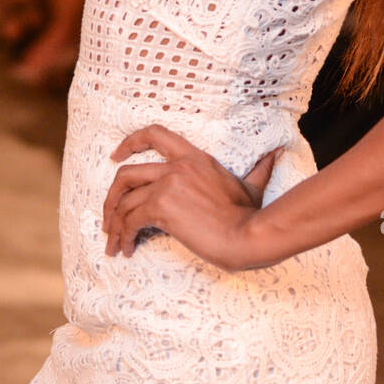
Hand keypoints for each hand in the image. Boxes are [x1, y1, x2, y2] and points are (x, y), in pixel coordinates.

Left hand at [101, 124, 282, 271]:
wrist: (248, 234)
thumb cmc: (251, 215)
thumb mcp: (252, 185)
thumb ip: (259, 168)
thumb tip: (276, 154)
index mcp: (195, 157)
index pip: (154, 134)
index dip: (130, 142)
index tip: (116, 156)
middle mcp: (177, 166)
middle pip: (126, 173)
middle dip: (111, 196)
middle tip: (108, 216)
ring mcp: (168, 185)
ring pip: (123, 200)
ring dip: (114, 223)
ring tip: (114, 242)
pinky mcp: (162, 207)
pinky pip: (130, 220)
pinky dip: (123, 235)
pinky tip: (127, 248)